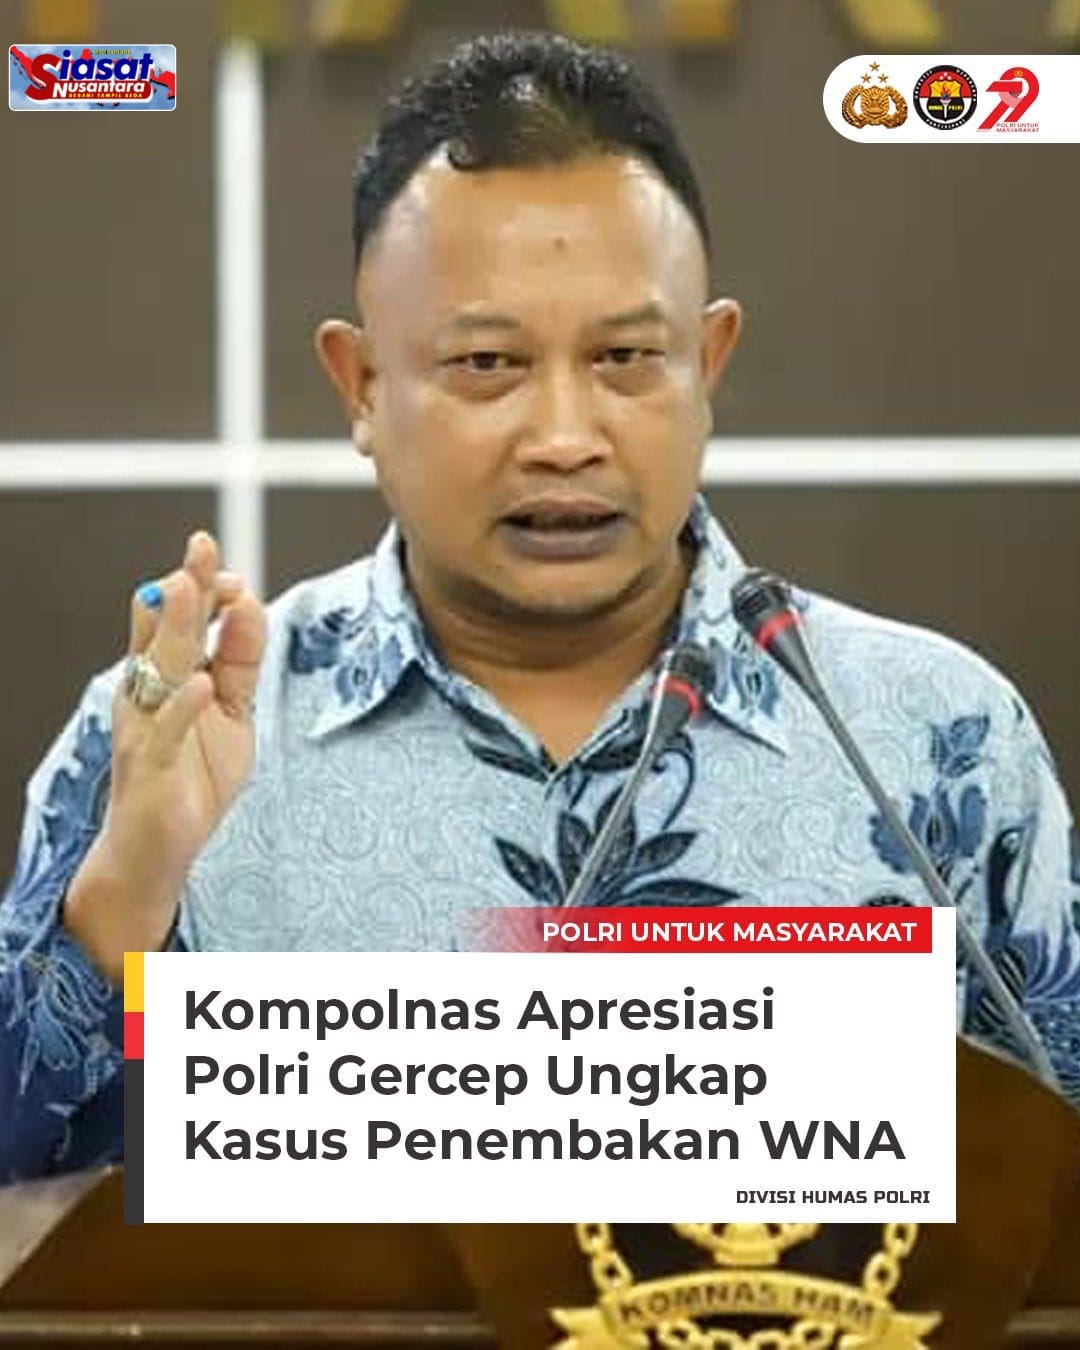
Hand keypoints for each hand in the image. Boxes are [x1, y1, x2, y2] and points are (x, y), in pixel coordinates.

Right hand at [64, 531, 266, 981]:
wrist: (158, 850)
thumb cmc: (194, 775)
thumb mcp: (233, 711)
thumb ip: (241, 662)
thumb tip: (251, 603)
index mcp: (169, 676)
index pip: (182, 618)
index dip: (204, 588)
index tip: (232, 570)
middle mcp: (148, 692)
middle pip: (165, 629)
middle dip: (184, 586)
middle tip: (201, 545)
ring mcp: (144, 727)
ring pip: (158, 668)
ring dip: (176, 628)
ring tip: (189, 589)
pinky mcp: (148, 767)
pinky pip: (164, 732)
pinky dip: (183, 708)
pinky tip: (202, 685)